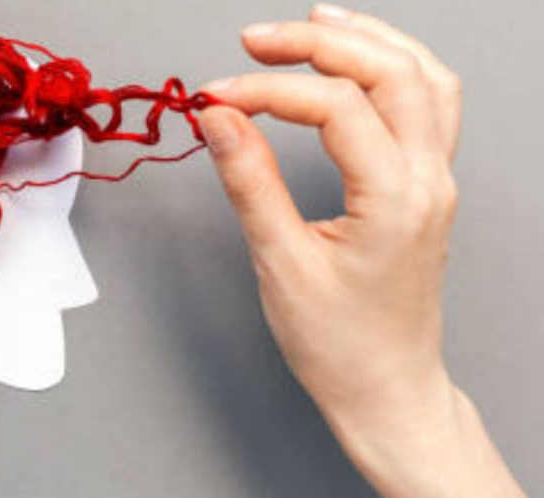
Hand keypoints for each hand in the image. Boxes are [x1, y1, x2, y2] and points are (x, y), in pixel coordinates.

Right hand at [199, 5, 522, 497]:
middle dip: (318, 43)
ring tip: (311, 24)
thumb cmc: (339, 344)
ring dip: (367, 41)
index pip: (335, 107)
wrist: (385, 388)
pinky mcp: (426, 185)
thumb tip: (220, 118)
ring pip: (422, 77)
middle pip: (389, 71)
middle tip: (253, 40)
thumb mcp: (281, 263)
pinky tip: (356, 62)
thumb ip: (249, 181)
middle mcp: (427, 181)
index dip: (269, 90)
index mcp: (395, 201)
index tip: (216, 97)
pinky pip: (429, 104)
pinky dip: (392, 68)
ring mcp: (435, 180)